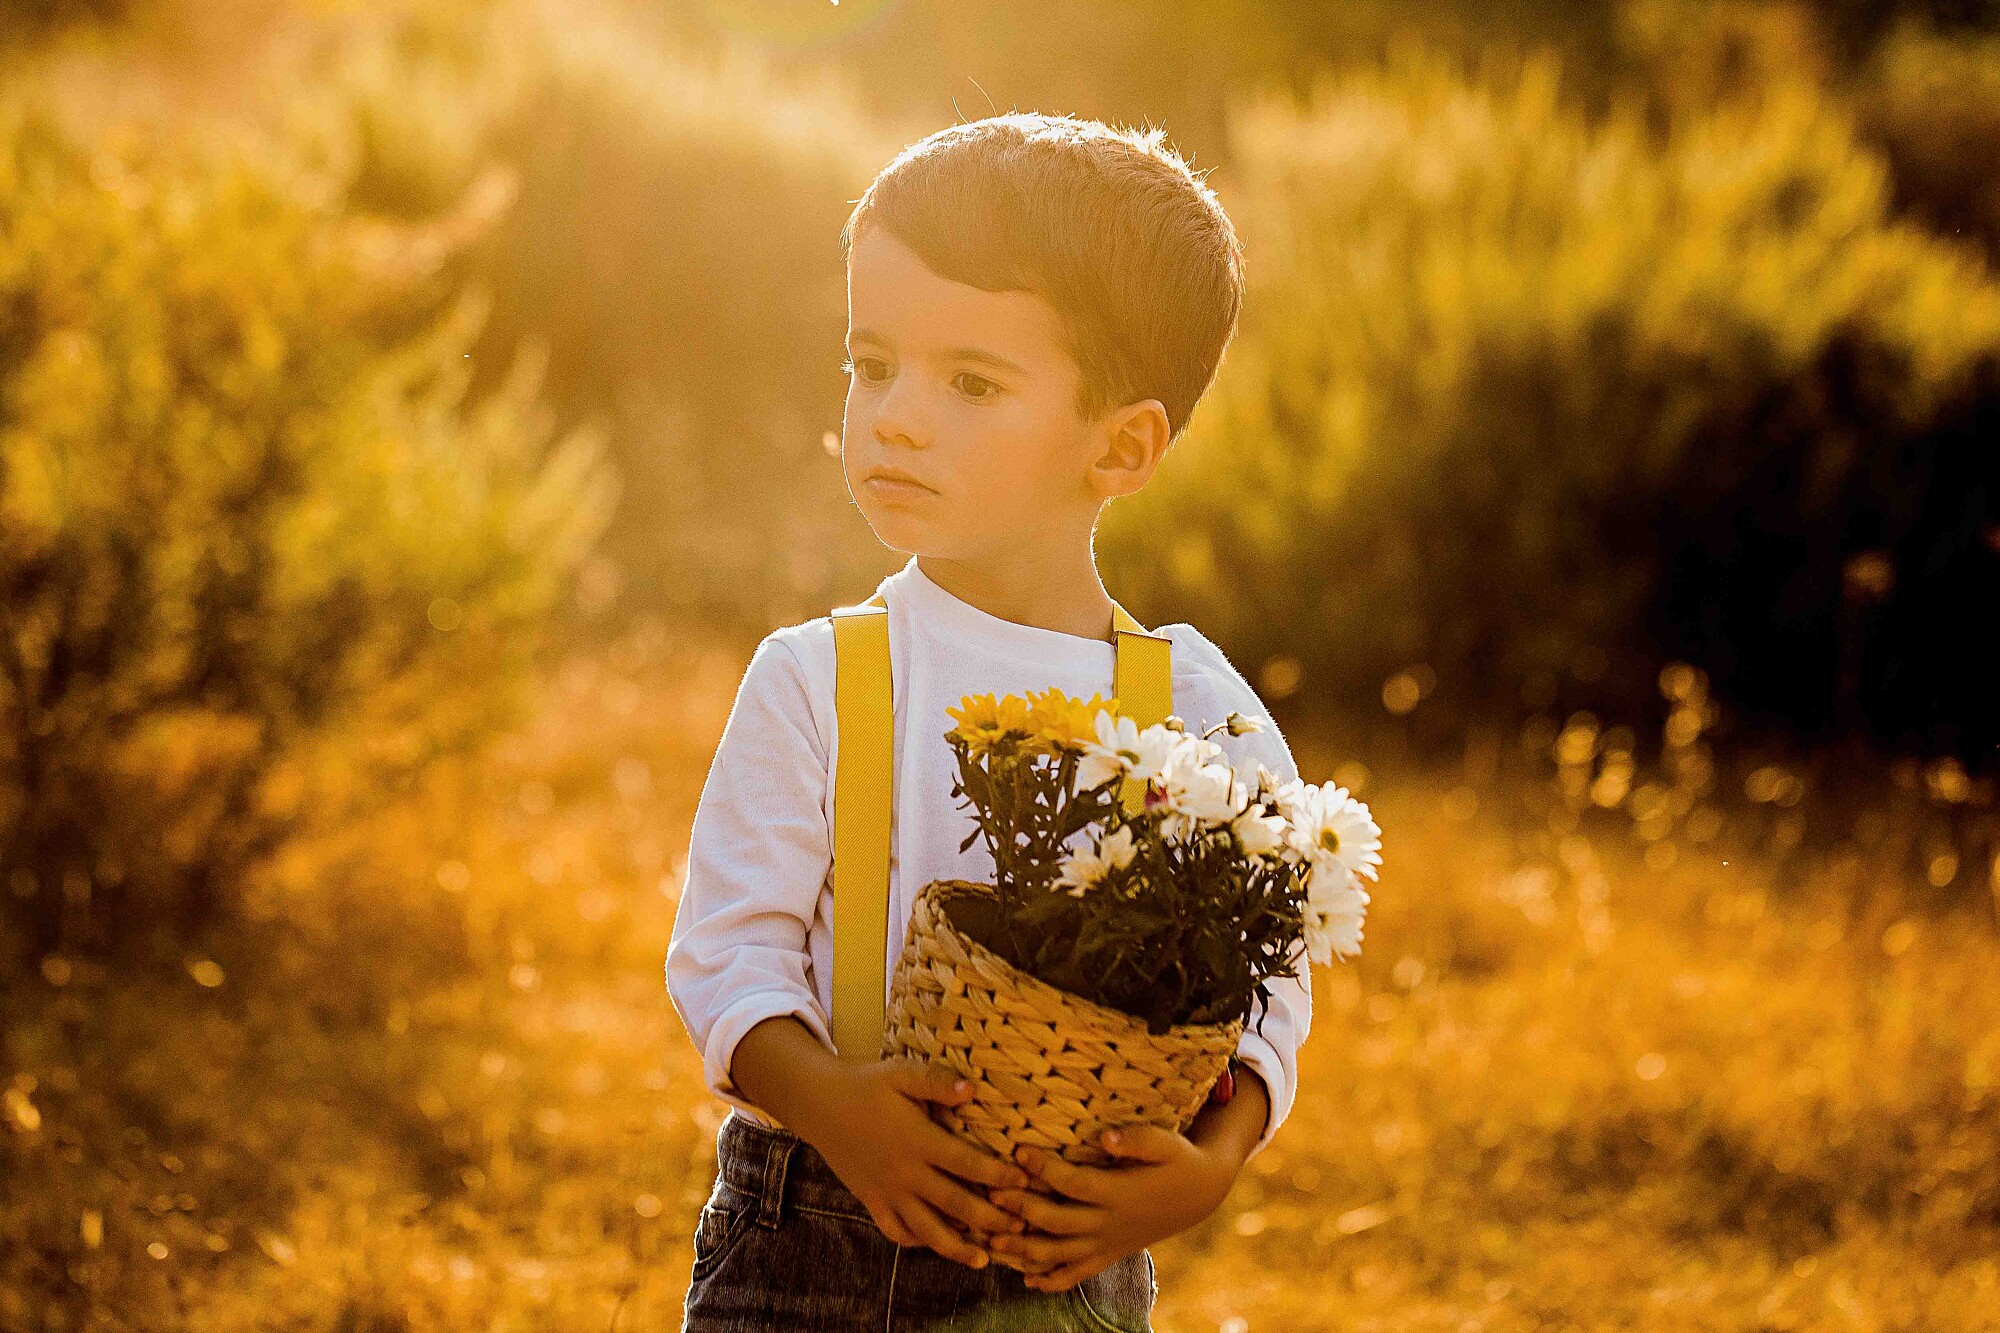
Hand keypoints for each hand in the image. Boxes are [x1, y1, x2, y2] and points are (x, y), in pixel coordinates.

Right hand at [805, 1058, 1031, 1269]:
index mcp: (918, 1140)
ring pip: (926, 1229)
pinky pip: (897, 1232)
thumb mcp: (901, 1074)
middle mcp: (905, 1172)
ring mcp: (887, 1192)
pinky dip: (918, 1242)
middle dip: (990, 1218)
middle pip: (955, 1204)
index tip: (1024, 1181)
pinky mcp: (872, 1201)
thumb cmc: (867, 1085)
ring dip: (957, 1247)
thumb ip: (937, 1082)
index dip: (998, 1175)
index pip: (966, 1163)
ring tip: (984, 1259)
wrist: (819, 1104)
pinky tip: (938, 1244)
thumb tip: (974, 1090)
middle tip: (1021, 1228)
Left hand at [982, 1122, 1238, 1291]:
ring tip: (990, 1240)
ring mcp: (1107, 1243)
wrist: (1199, 1193)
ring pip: (1060, 1255)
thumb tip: (1103, 1138)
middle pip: (1056, 1222)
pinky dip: (1051, 1281)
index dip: (1044, 1168)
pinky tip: (1026, 1279)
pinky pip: (1077, 1275)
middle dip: (1021, 1208)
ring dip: (1024, 1250)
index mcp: (1119, 1193)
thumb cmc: (1178, 1158)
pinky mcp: (1109, 1254)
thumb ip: (1136, 1139)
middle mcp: (1109, 1224)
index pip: (1073, 1183)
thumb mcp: (1165, 1142)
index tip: (1018, 1150)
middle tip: (991, 1192)